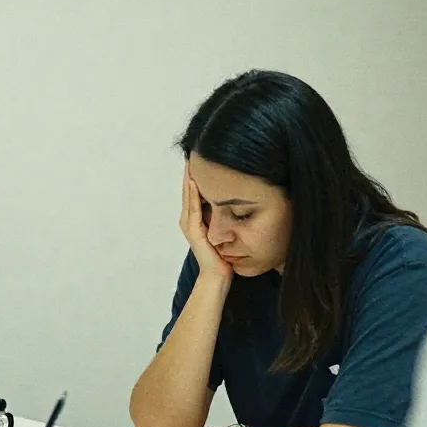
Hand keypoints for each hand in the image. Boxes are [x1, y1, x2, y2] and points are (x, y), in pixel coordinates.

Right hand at [180, 164, 232, 283]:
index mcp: (195, 217)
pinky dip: (193, 193)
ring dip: (190, 177)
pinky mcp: (194, 230)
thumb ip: (225, 214)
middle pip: (189, 188)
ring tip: (192, 159)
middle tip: (194, 149)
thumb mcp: (225, 229)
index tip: (201, 154)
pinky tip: (196, 180)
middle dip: (191, 170)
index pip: (194, 190)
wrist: (219, 277)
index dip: (196, 172)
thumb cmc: (224, 255)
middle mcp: (188, 219)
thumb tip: (238, 197)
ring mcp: (189, 224)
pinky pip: (193, 207)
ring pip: (188, 194)